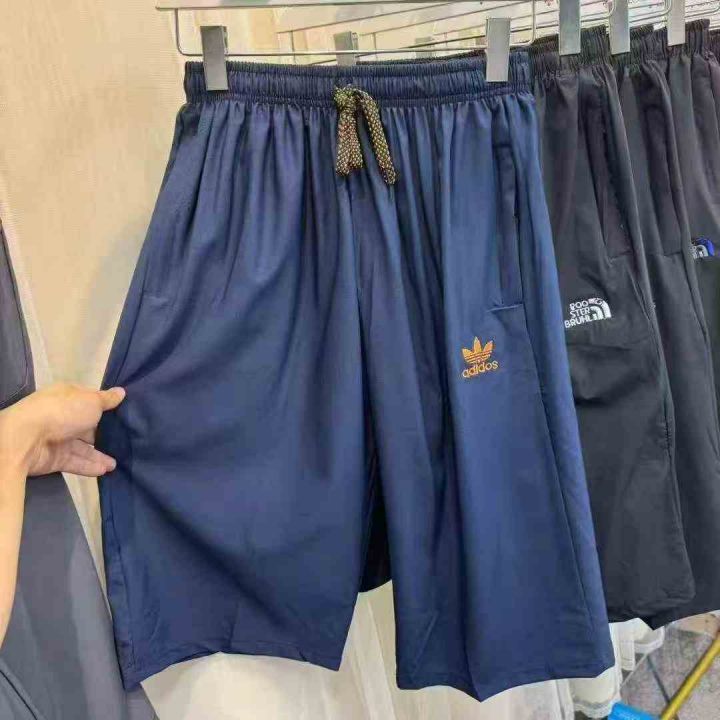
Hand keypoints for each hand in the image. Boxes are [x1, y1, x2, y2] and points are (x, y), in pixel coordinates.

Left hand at [0, 383, 125, 477]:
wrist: (26, 439)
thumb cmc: (62, 412)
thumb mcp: (91, 401)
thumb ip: (107, 399)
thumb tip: (121, 391)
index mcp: (68, 397)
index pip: (90, 401)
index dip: (106, 408)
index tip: (125, 415)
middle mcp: (62, 417)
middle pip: (87, 427)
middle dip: (104, 434)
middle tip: (126, 441)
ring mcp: (58, 438)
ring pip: (83, 447)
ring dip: (99, 455)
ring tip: (117, 463)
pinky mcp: (55, 458)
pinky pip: (76, 462)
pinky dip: (90, 466)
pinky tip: (106, 470)